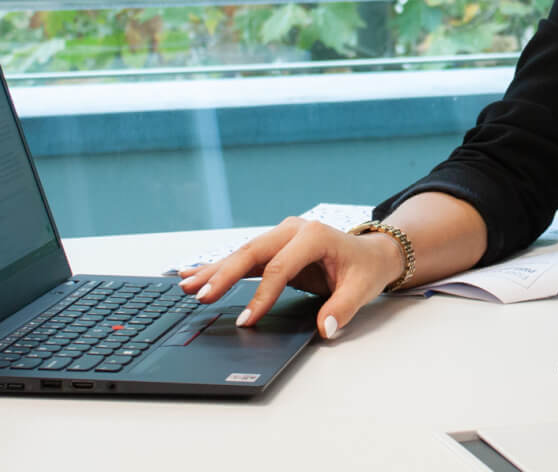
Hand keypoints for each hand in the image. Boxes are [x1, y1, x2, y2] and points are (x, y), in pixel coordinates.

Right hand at [177, 217, 405, 339]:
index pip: (280, 268)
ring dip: (214, 271)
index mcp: (313, 235)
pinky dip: (219, 267)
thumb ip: (343, 308)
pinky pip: (244, 259)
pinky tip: (192, 273)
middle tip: (199, 297)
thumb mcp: (362, 288)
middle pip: (252, 253)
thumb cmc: (365, 268)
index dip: (262, 296)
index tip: (246, 322)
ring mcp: (281, 236)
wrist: (371, 253)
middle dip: (223, 275)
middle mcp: (293, 230)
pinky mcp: (274, 247)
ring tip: (185, 286)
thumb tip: (326, 328)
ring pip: (242, 254)